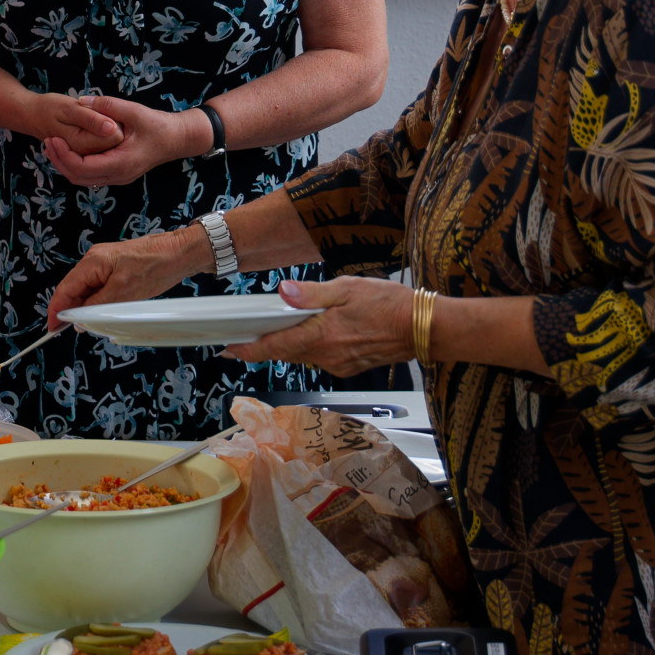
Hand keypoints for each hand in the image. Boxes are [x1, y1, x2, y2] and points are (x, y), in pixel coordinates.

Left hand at [44, 96, 204, 186]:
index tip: (51, 138)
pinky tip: (68, 148)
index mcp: (120, 163)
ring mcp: (117, 178)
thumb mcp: (133, 110)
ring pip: (82, 179)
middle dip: (58, 161)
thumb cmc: (158, 125)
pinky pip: (90, 175)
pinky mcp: (117, 173)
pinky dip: (75, 164)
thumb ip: (107, 105)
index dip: (62, 155)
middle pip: (78, 177)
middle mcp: (117, 176)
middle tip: (46, 141)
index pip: (82, 167)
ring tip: (52, 145)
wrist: (177, 139)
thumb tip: (81, 100)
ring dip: (65, 164)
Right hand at [45, 228, 202, 327]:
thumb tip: (78, 318)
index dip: (57, 310)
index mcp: (92, 262)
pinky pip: (99, 286)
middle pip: (73, 289)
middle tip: (72, 330)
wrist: (179, 253)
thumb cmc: (155, 266)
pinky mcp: (115, 267)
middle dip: (71, 310)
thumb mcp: (123, 292)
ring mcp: (105, 263)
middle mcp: (94, 260)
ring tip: (90, 323)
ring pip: (87, 289)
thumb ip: (97, 306)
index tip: (53, 328)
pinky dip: (97, 300)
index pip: (65, 289)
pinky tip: (102, 312)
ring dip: (86, 307)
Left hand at [222, 277, 415, 374]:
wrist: (425, 328)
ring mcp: (339, 364)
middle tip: (245, 338)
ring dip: (290, 345)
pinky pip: (321, 358)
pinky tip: (315, 333)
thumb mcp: (348, 288)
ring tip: (279, 330)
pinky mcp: (350, 366)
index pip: (275, 346)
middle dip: (265, 347)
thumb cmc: (391, 305)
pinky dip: (312, 347)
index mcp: (322, 336)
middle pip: (286, 353)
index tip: (229, 349)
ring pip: (304, 356)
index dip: (249, 350)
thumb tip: (283, 292)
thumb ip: (312, 294)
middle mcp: (327, 356)